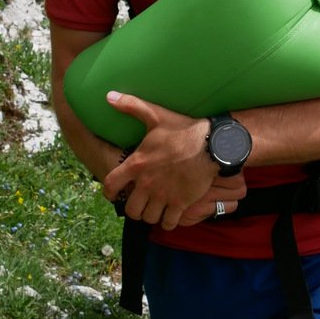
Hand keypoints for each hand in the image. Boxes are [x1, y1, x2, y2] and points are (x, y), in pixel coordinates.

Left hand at [101, 92, 245, 230]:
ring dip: (150, 215)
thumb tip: (109, 95)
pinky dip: (168, 222)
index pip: (111, 185)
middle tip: (139, 203)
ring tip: (154, 209)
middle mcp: (147, 184)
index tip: (112, 194)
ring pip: (148, 218)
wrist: (210, 145)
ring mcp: (164, 196)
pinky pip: (169, 223)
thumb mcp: (155, 115)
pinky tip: (170, 216)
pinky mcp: (181, 203)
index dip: (109, 192)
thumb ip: (131, 106)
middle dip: (133, 208)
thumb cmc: (182, 130)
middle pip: (131, 209)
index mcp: (137, 164)